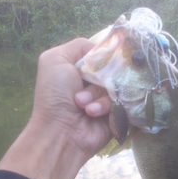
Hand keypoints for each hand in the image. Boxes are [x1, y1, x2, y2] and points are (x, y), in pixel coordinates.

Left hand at [33, 38, 112, 157]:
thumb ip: (79, 46)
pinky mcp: (117, 114)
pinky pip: (123, 102)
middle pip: (113, 70)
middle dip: (97, 79)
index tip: (100, 63)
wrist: (60, 132)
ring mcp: (107, 99)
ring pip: (117, 86)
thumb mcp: (56, 59)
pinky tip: (93, 114)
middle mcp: (95, 82)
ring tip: (84, 108)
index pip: (103, 55)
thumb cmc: (54, 95)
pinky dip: (106, 107)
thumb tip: (103, 50)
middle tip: (81, 92)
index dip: (103, 57)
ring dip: (98, 96)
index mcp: (81, 68)